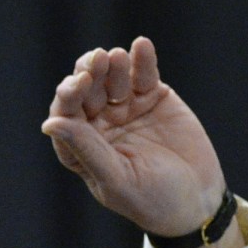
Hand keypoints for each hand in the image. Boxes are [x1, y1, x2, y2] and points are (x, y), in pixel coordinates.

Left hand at [42, 37, 231, 239]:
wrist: (197, 200)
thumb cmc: (152, 199)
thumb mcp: (118, 179)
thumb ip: (87, 150)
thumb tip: (50, 124)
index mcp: (80, 148)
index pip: (66, 116)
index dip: (68, 97)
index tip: (78, 84)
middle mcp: (97, 125)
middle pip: (85, 91)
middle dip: (89, 74)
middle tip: (97, 60)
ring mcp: (124, 109)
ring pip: (111, 78)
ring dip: (112, 65)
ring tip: (116, 57)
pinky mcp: (152, 97)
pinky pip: (143, 74)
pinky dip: (142, 60)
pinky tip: (141, 46)